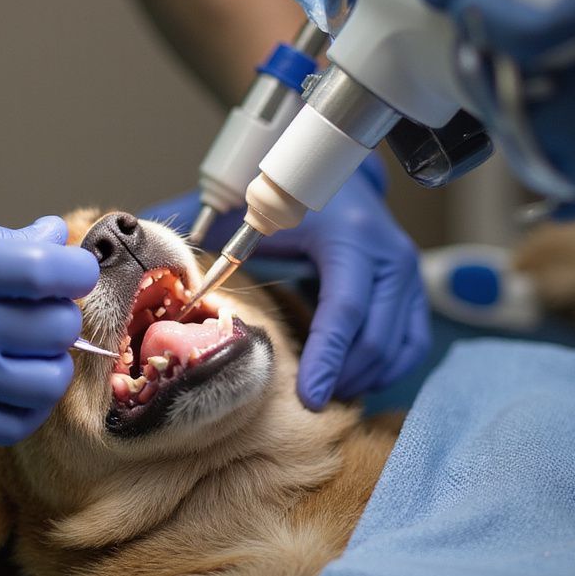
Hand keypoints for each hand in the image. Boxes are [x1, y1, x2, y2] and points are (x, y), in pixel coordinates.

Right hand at [0, 205, 98, 442]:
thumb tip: (57, 237)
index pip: (47, 270)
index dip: (78, 269)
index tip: (71, 270)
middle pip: (56, 327)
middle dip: (61, 313)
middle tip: (42, 308)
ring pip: (48, 380)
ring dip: (52, 361)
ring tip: (32, 348)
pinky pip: (18, 423)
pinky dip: (31, 404)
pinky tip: (18, 381)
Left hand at [144, 158, 429, 408]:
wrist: (339, 170)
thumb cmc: (293, 192)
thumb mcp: (256, 207)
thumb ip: (210, 234)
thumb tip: (159, 258)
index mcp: (349, 239)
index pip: (345, 310)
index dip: (326, 357)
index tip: (307, 398)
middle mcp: (389, 257)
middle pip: (375, 339)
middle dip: (341, 378)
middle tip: (307, 405)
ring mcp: (408, 275)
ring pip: (395, 348)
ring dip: (361, 378)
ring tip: (323, 392)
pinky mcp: (415, 290)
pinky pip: (409, 345)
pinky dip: (382, 369)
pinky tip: (350, 378)